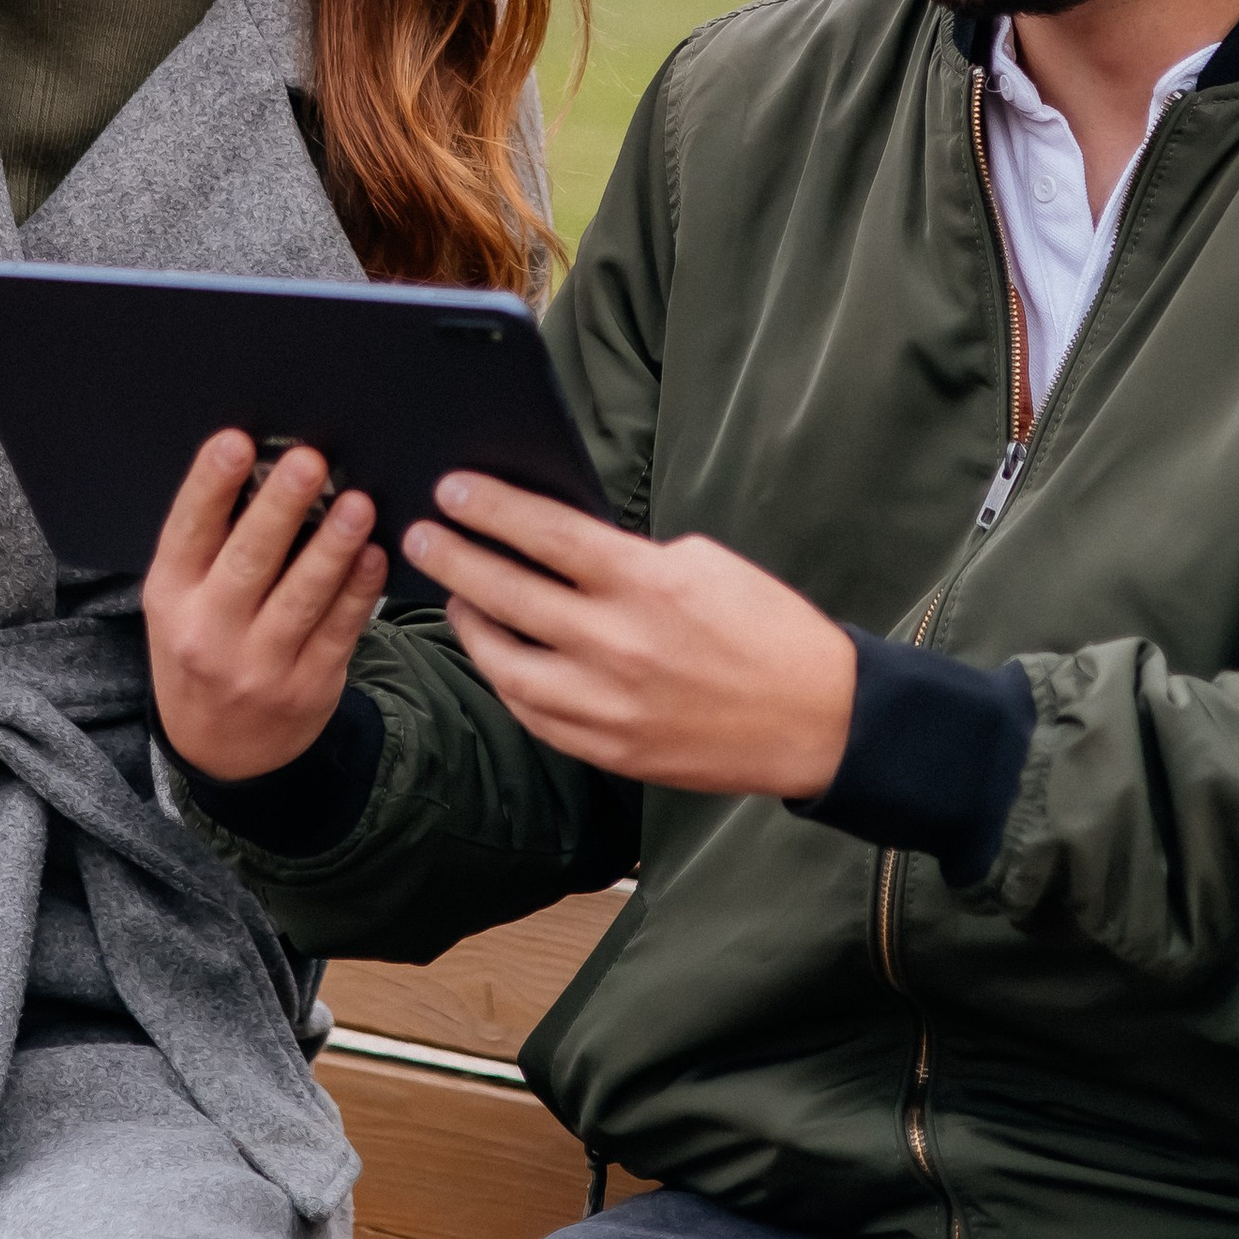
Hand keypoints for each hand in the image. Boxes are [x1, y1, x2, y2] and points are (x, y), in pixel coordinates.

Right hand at [144, 432, 386, 782]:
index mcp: (171, 597)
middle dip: (282, 507)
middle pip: (249, 561)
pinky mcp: (310, 685)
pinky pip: (340, 630)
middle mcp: (210, 631)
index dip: (210, 485)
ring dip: (334, 546)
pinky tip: (375, 554)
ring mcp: (261, 664)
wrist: (220, 754)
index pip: (188, 532)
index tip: (236, 442)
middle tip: (310, 461)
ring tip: (358, 503)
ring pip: (303, 597)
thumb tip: (265, 465)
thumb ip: (212, 546)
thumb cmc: (201, 649)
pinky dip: (359, 590)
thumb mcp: (181, 603)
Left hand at [401, 479, 856, 796]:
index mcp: (646, 584)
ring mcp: (608, 705)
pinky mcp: (609, 750)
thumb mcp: (703, 563)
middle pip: (508, 595)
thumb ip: (627, 557)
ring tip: (454, 598)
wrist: (816, 719)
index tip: (451, 488)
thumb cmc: (766, 628)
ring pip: (505, 664)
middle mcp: (617, 645)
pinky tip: (496, 656)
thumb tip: (560, 546)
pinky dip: (507, 680)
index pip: (545, 534)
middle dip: (455, 559)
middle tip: (422, 536)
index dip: (490, 508)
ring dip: (470, 626)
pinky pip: (534, 713)